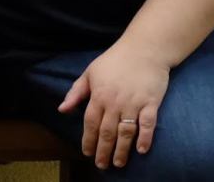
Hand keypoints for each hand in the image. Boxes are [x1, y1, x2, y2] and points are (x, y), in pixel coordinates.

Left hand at [58, 42, 169, 169]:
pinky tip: (141, 150)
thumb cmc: (114, 61)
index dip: (87, 140)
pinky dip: (145, 138)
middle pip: (107, 132)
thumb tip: (62, 110)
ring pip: (126, 132)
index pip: (90, 123)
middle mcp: (114, 102)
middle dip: (103, 150)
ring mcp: (134, 103)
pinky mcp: (151, 103)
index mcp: (98, 95)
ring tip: (119, 163)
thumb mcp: (89, 73)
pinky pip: (148, 124)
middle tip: (101, 165)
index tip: (86, 153)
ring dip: (122, 150)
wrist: (144, 49)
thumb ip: (75, 93)